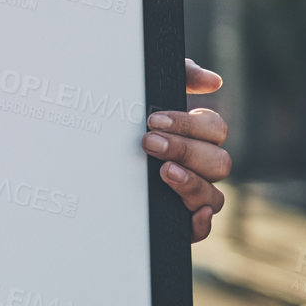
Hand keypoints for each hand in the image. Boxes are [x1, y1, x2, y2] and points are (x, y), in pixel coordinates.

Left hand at [141, 60, 229, 241]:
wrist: (85, 154)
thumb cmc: (125, 117)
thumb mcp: (146, 89)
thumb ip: (180, 75)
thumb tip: (213, 81)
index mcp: (197, 135)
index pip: (215, 129)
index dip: (189, 125)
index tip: (154, 120)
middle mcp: (200, 166)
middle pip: (219, 162)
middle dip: (185, 150)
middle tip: (149, 143)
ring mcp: (191, 194)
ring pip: (214, 196)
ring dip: (192, 183)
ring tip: (163, 172)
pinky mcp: (177, 219)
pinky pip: (202, 229)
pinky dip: (201, 224)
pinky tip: (190, 212)